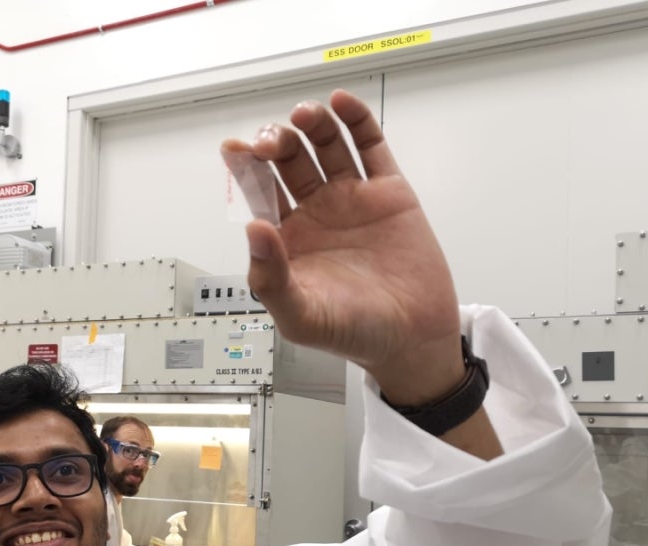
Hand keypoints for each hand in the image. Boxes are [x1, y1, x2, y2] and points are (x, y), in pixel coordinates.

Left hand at [223, 90, 463, 404]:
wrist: (411, 340)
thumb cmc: (353, 334)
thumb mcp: (300, 317)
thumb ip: (271, 279)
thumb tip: (254, 229)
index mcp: (287, 238)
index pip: (259, 191)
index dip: (246, 167)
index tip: (235, 149)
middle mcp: (316, 212)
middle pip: (289, 160)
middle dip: (276, 142)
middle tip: (273, 141)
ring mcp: (352, 198)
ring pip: (326, 145)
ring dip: (312, 124)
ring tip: (305, 116)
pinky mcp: (389, 192)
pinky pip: (370, 146)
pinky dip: (357, 120)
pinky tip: (342, 103)